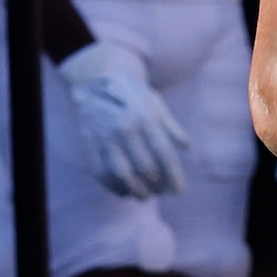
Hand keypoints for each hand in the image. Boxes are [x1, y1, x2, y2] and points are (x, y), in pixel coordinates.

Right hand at [57, 40, 190, 197]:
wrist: (96, 81)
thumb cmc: (132, 94)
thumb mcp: (156, 104)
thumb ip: (171, 126)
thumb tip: (187, 147)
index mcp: (146, 119)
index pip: (164, 154)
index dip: (173, 176)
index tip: (178, 191)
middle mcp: (126, 129)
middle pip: (145, 167)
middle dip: (157, 185)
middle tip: (162, 192)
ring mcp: (106, 138)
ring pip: (122, 174)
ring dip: (136, 190)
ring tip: (145, 196)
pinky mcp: (90, 144)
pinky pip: (101, 172)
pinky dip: (113, 187)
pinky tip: (124, 191)